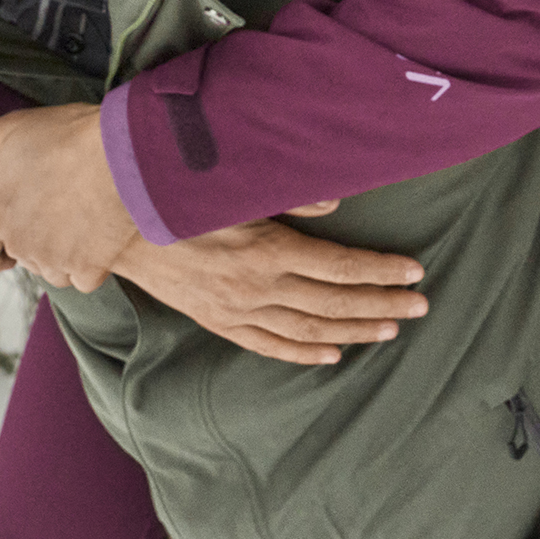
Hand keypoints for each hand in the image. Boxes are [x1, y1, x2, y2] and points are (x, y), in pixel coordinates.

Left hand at [0, 103, 135, 290]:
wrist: (126, 153)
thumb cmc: (66, 136)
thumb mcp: (9, 130)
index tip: (2, 243)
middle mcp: (21, 245)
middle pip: (20, 257)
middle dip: (33, 239)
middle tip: (57, 206)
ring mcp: (56, 260)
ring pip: (52, 270)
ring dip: (60, 253)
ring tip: (80, 217)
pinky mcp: (90, 270)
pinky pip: (83, 278)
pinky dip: (90, 263)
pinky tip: (100, 232)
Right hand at [111, 217, 428, 366]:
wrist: (119, 226)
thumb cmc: (181, 195)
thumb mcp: (235, 185)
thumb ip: (290, 193)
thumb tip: (338, 201)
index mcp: (268, 250)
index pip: (340, 267)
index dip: (381, 272)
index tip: (415, 272)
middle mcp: (258, 288)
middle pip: (335, 302)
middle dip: (382, 305)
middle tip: (420, 306)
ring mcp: (238, 310)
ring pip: (309, 328)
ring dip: (354, 331)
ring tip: (391, 329)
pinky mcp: (220, 321)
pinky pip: (269, 345)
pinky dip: (304, 351)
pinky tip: (331, 353)